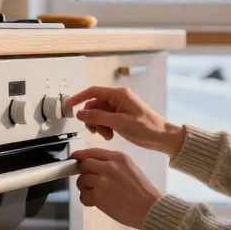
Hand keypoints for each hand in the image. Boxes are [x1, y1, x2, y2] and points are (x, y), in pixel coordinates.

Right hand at [65, 85, 186, 156]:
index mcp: (119, 95)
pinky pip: (104, 121)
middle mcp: (118, 100)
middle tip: (96, 130)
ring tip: (107, 135)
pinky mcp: (119, 118)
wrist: (160, 137)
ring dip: (98, 126)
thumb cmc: (148, 127)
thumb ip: (98, 117)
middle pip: (94, 106)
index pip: (93, 92)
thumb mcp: (120, 122)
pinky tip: (111, 135)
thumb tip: (81, 114)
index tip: (70, 105)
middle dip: (92, 119)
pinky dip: (104, 129)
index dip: (79, 97)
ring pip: (98, 115)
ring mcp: (118, 109)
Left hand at [72, 146, 161, 228]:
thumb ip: (111, 163)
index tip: (75, 158)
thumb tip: (91, 164)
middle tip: (90, 181)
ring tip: (99, 194)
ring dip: (86, 188)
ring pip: (81, 181)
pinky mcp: (99, 196)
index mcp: (118, 158)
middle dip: (84, 174)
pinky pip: (83, 196)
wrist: (149, 208)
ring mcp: (103, 181)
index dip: (80, 156)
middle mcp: (109, 167)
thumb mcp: (130, 168)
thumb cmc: (142, 192)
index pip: (92, 152)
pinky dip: (87, 200)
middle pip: (83, 165)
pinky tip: (97, 202)